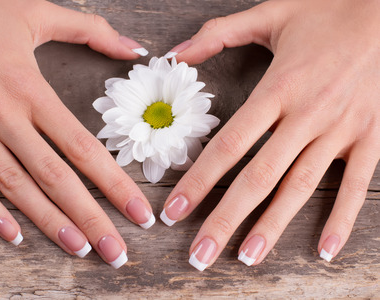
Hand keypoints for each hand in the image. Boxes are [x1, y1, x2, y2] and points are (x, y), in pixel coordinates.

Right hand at [0, 0, 152, 268]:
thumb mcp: (35, 12)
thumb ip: (90, 29)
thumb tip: (135, 49)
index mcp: (30, 89)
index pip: (82, 147)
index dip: (114, 184)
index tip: (139, 213)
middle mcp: (2, 116)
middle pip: (55, 178)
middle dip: (90, 218)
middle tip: (116, 252)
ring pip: (14, 186)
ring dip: (49, 222)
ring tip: (80, 249)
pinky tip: (14, 236)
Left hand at [161, 0, 378, 269]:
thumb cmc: (328, 12)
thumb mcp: (270, 13)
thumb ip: (218, 34)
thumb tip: (172, 53)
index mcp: (279, 88)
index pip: (229, 145)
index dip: (198, 181)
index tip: (175, 211)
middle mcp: (307, 115)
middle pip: (259, 177)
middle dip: (226, 219)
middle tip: (200, 255)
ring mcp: (342, 129)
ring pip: (301, 186)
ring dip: (272, 226)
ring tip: (247, 257)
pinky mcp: (371, 137)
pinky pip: (357, 184)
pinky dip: (342, 218)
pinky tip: (325, 250)